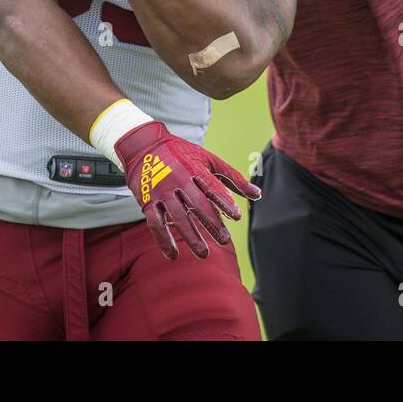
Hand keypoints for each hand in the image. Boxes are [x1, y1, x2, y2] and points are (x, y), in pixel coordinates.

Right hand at [114, 120, 261, 259]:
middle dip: (211, 222)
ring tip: (204, 253)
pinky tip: (173, 255)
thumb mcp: (209, 160)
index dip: (224, 201)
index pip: (211, 186)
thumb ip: (233, 178)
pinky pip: (155, 223)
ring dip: (190, 236)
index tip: (236, 216)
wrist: (144, 146)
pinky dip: (163, 240)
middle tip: (224, 240)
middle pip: (197, 203)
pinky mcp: (147, 201)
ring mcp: (162, 191)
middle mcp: (178, 179)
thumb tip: (258, 195)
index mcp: (195, 167)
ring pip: (177, 216)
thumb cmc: (183, 154)